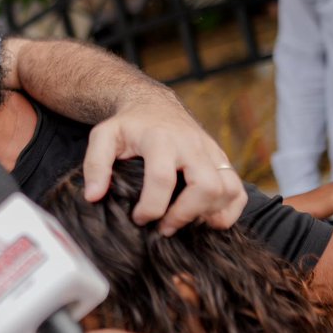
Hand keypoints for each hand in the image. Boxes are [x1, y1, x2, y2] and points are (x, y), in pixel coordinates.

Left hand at [82, 100, 245, 234]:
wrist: (154, 105)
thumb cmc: (128, 125)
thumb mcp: (103, 136)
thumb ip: (95, 164)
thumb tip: (94, 196)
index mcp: (160, 139)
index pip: (162, 179)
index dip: (151, 208)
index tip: (139, 219)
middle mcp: (192, 145)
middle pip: (206, 186)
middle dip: (186, 215)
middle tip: (165, 227)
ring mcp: (211, 152)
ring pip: (228, 189)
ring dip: (209, 214)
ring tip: (184, 223)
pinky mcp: (222, 159)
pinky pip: (238, 190)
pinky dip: (229, 211)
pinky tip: (206, 218)